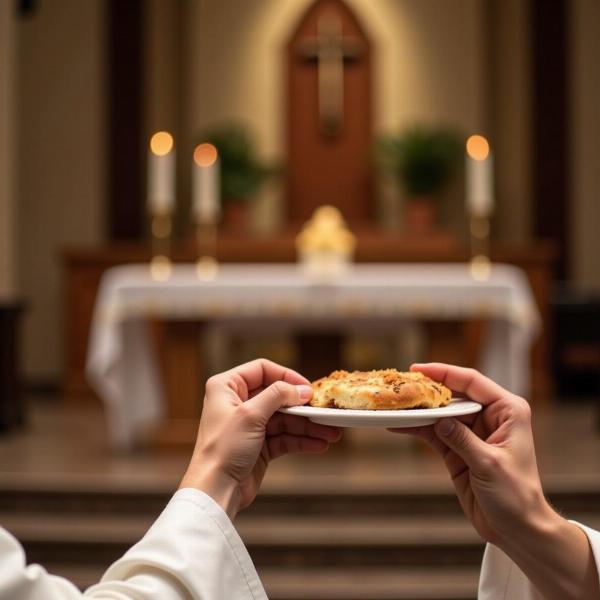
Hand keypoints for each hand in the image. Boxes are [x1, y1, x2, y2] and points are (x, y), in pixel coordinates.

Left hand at [180, 359, 340, 518]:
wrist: (215, 491)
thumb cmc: (223, 449)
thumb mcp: (251, 415)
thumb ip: (278, 396)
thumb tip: (302, 389)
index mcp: (226, 387)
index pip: (262, 370)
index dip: (286, 376)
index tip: (307, 387)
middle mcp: (237, 403)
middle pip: (277, 396)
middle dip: (303, 407)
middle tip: (325, 412)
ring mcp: (249, 425)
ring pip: (285, 419)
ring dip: (308, 426)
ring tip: (331, 433)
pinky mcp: (259, 446)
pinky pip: (285, 438)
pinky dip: (301, 441)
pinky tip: (319, 444)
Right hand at [390, 363, 597, 599]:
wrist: (516, 528)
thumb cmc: (516, 495)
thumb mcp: (489, 464)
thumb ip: (462, 439)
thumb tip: (439, 420)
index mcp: (507, 410)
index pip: (472, 381)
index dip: (445, 373)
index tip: (419, 368)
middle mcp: (489, 416)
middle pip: (453, 394)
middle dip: (427, 390)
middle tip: (400, 385)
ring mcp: (472, 432)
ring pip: (440, 413)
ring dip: (418, 410)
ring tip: (394, 404)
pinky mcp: (458, 448)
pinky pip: (434, 432)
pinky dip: (416, 429)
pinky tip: (397, 425)